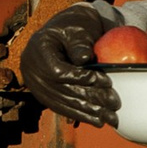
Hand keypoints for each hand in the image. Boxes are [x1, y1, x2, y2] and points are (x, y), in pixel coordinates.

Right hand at [17, 2, 118, 123]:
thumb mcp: (78, 28)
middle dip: (90, 98)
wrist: (64, 31)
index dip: (81, 78)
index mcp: (38, 49)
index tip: (105, 81)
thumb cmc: (74, 27)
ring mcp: (35, 84)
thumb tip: (85, 58)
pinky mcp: (43, 95)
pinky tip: (97, 121)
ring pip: (62, 102)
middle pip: (62, 89)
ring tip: (110, 117)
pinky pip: (61, 107)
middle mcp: (32, 69)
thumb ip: (80, 42)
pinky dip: (79, 115)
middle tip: (114, 103)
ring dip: (87, 112)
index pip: (57, 70)